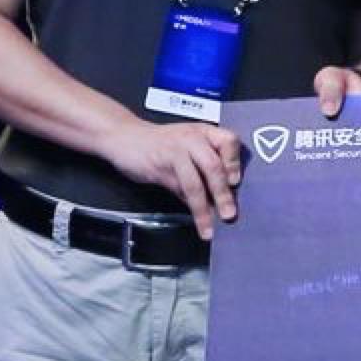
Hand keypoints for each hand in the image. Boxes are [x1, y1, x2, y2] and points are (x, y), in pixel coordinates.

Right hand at [108, 115, 242, 235]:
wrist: (124, 137)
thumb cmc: (162, 144)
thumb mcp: (188, 148)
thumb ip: (204, 170)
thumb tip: (222, 199)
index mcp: (204, 132)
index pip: (229, 141)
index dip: (234, 162)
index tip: (236, 182)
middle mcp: (192, 139)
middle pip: (213, 166)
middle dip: (222, 193)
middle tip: (229, 215)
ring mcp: (174, 152)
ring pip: (194, 182)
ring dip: (203, 208)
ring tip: (209, 227)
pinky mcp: (158, 166)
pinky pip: (177, 188)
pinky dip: (188, 205)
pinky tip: (195, 218)